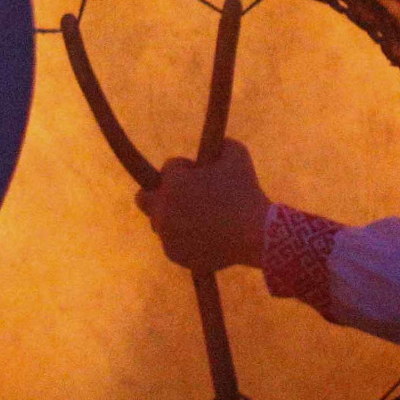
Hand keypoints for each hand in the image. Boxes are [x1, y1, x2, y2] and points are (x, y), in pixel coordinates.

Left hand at [137, 140, 271, 273]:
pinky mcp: (175, 255)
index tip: (202, 174)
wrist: (256, 235)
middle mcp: (162, 210)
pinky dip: (184, 239)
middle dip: (158, 193)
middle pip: (144, 198)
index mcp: (172, 183)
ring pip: (160, 222)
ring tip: (201, 218)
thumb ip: (218, 144)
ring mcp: (167, 236)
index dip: (187, 169)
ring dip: (174, 217)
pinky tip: (205, 236)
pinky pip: (173, 242)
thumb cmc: (246, 191)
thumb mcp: (235, 153)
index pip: (169, 168)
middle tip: (180, 196)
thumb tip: (212, 146)